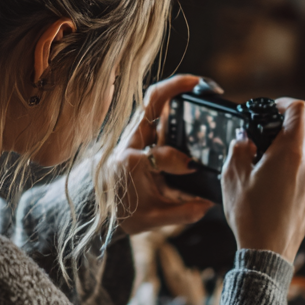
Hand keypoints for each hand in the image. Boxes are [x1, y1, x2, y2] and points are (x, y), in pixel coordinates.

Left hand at [113, 74, 212, 235]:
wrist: (97, 203)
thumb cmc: (123, 210)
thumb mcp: (152, 219)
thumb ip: (181, 213)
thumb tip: (208, 205)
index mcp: (130, 164)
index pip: (157, 155)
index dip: (179, 161)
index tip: (193, 168)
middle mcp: (131, 142)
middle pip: (150, 104)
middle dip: (176, 88)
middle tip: (203, 85)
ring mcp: (136, 134)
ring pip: (153, 100)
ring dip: (176, 88)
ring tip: (202, 85)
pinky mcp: (140, 132)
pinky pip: (156, 107)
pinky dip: (173, 97)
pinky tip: (191, 95)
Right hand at [221, 98, 304, 261]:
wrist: (267, 253)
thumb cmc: (251, 216)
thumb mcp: (233, 176)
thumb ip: (239, 149)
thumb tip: (243, 139)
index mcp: (291, 152)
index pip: (298, 110)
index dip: (283, 103)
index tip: (270, 109)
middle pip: (298, 135)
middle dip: (277, 136)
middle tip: (255, 148)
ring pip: (299, 158)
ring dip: (281, 158)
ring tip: (258, 175)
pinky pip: (301, 178)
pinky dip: (287, 177)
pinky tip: (267, 193)